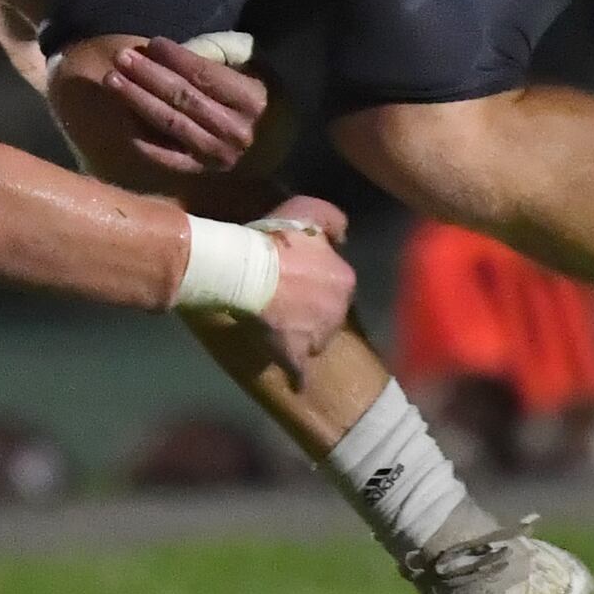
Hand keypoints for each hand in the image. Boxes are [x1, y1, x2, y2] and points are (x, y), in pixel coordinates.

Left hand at [97, 34, 284, 177]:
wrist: (282, 146)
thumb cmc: (263, 95)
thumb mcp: (253, 64)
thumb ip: (218, 53)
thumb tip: (173, 51)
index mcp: (252, 100)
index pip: (205, 76)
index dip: (175, 58)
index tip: (151, 43)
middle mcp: (235, 131)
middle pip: (183, 99)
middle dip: (148, 75)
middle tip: (121, 57)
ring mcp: (217, 156)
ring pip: (170, 124)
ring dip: (137, 100)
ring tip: (112, 79)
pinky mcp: (201, 172)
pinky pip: (166, 156)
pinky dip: (143, 138)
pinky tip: (123, 117)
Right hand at [254, 195, 354, 379]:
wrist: (248, 271)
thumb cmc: (277, 238)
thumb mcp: (311, 209)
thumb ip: (333, 220)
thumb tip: (343, 235)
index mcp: (344, 279)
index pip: (337, 283)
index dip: (318, 279)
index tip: (299, 275)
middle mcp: (338, 312)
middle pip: (329, 313)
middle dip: (314, 309)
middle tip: (288, 300)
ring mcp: (317, 338)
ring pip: (316, 340)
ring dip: (305, 337)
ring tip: (282, 330)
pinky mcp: (294, 357)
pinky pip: (299, 372)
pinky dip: (298, 377)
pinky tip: (296, 383)